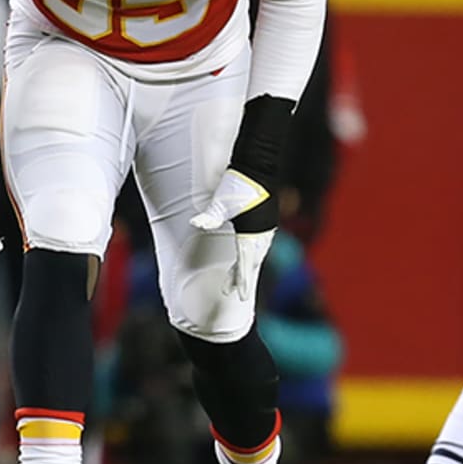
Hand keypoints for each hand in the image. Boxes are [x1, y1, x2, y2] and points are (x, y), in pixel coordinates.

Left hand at [190, 168, 276, 300]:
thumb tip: (195, 223)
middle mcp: (261, 233)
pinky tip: (250, 251)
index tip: (242, 297)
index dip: (242, 282)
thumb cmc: (239, 184)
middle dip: (242, 277)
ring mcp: (266, 226)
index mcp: (250, 233)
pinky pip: (261, 243)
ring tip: (238, 276)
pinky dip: (254, 253)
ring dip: (248, 265)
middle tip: (231, 290)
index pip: (245, 264)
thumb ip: (210, 216)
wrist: (258, 166)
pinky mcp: (267, 218)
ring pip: (258, 253)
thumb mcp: (221, 202)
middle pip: (252, 262)